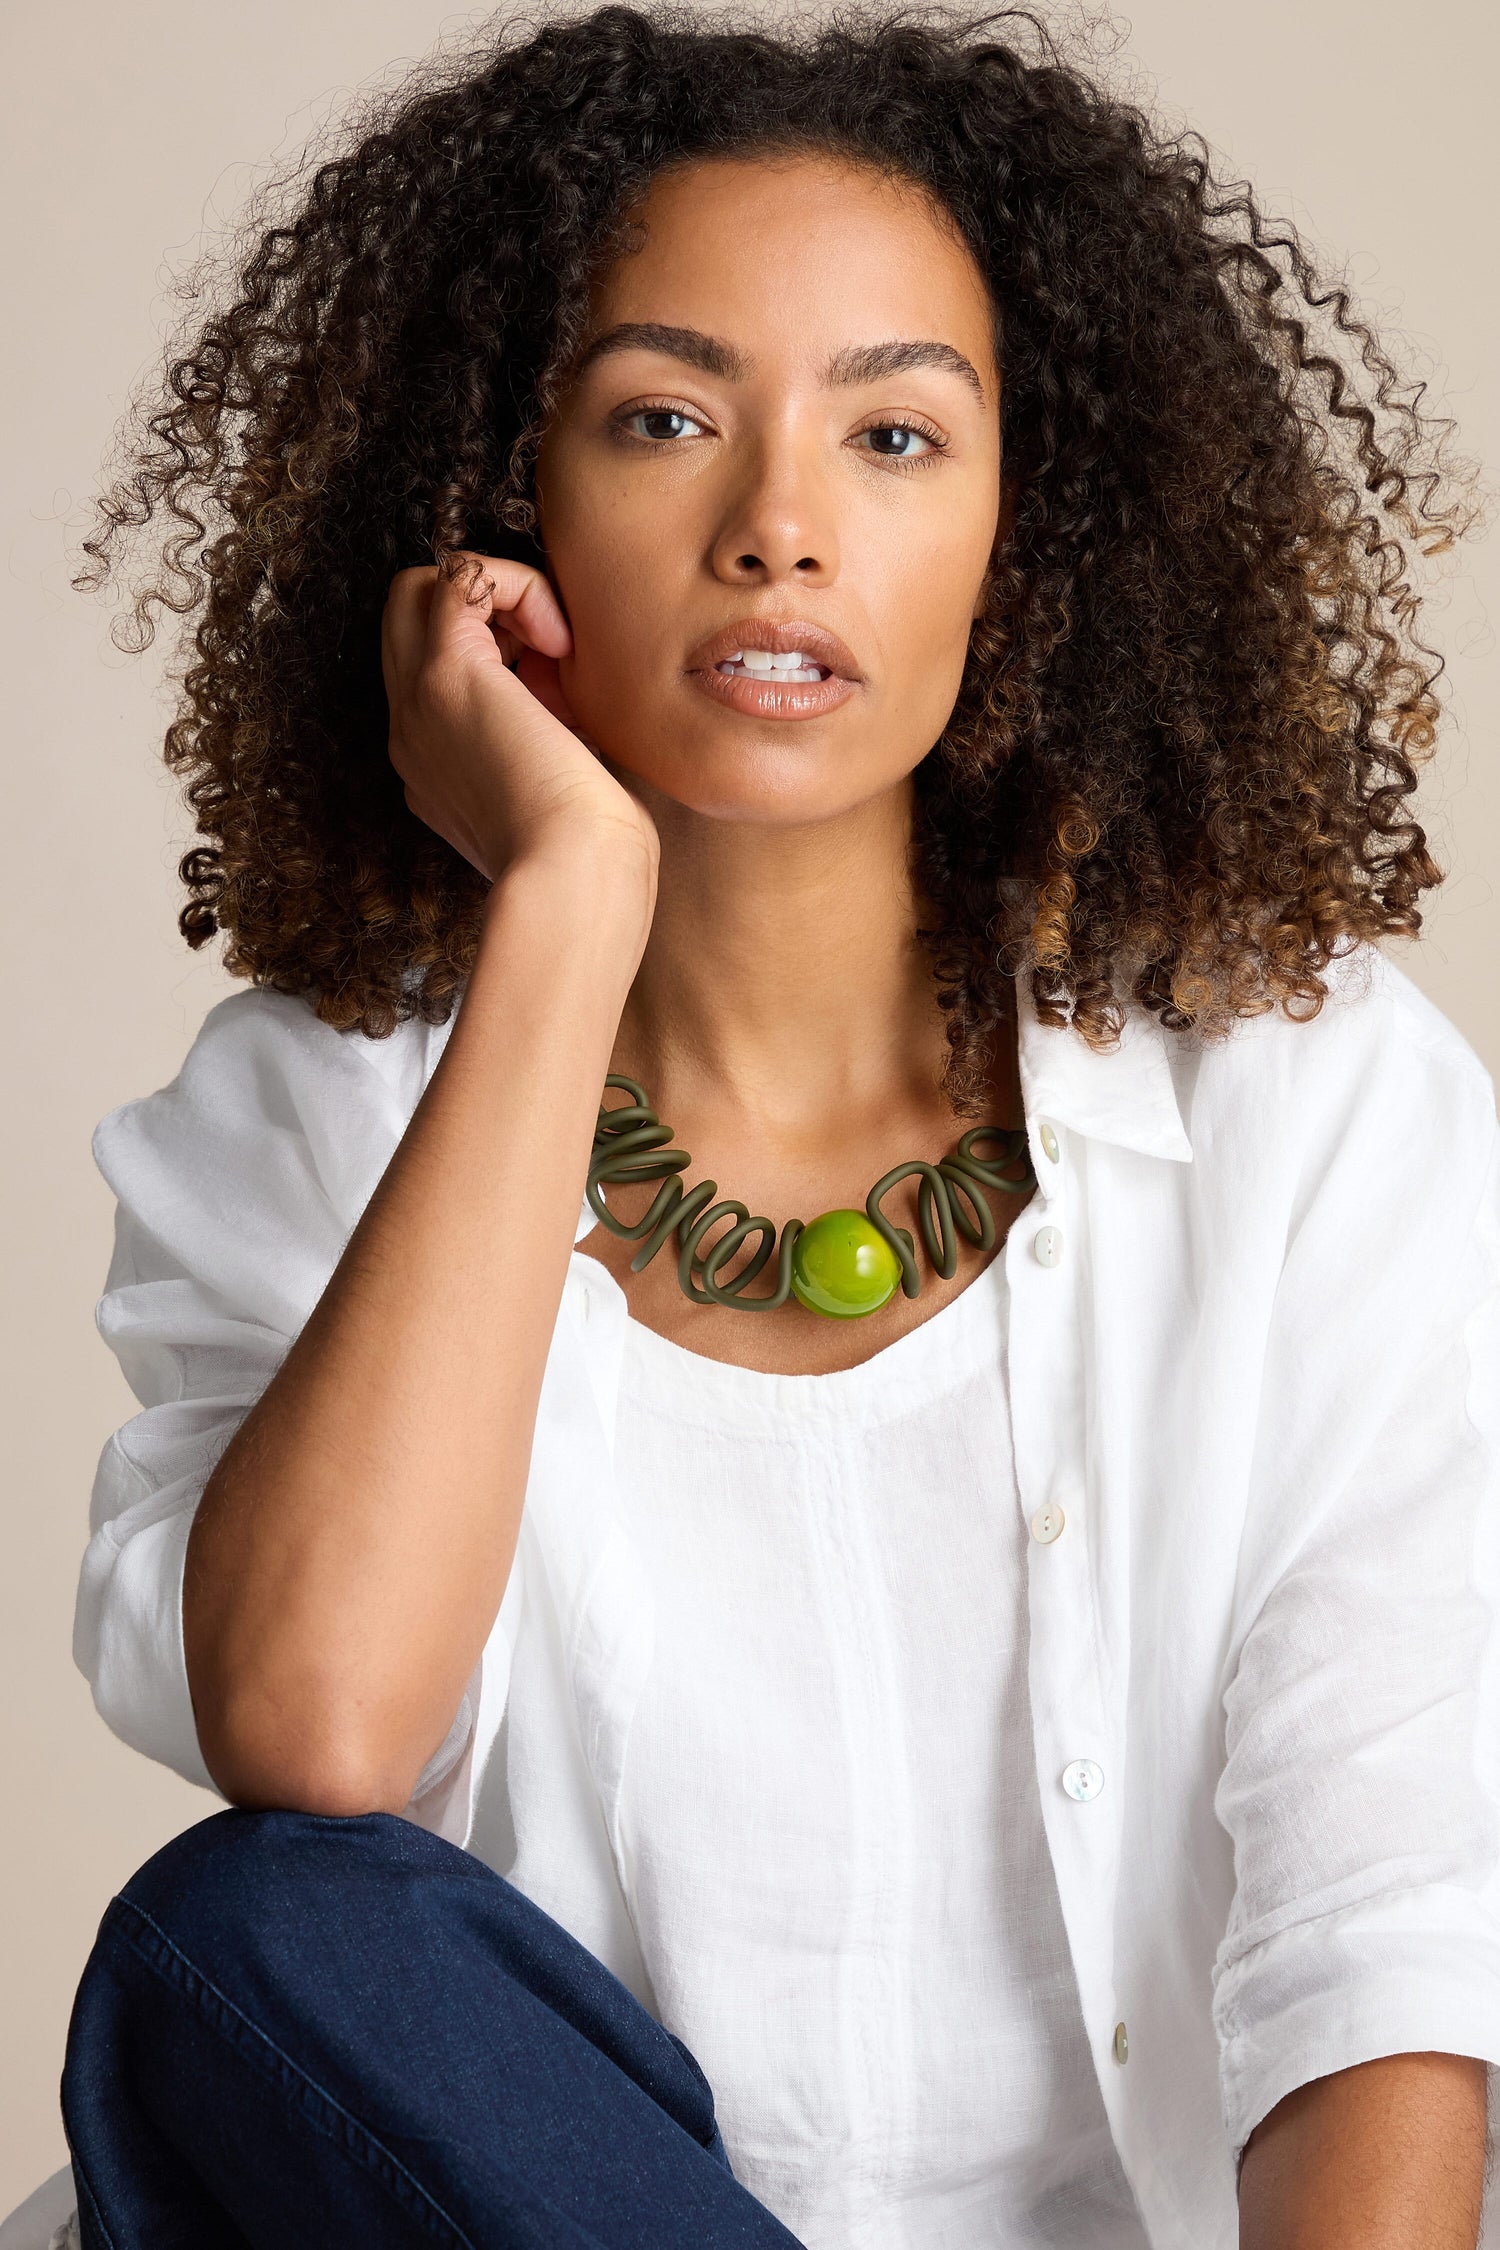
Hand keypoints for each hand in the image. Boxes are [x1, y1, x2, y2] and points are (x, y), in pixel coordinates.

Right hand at [381, 552, 658, 885]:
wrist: (575, 879)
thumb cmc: (593, 855)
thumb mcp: (563, 791)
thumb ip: (552, 743)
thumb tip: (567, 704)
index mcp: (434, 764)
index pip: (435, 670)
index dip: (501, 655)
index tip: (563, 695)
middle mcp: (412, 731)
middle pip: (409, 621)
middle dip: (484, 612)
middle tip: (552, 654)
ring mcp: (417, 703)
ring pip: (418, 589)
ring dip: (495, 594)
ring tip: (557, 648)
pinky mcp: (447, 675)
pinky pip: (460, 574)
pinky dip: (517, 584)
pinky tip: (561, 641)